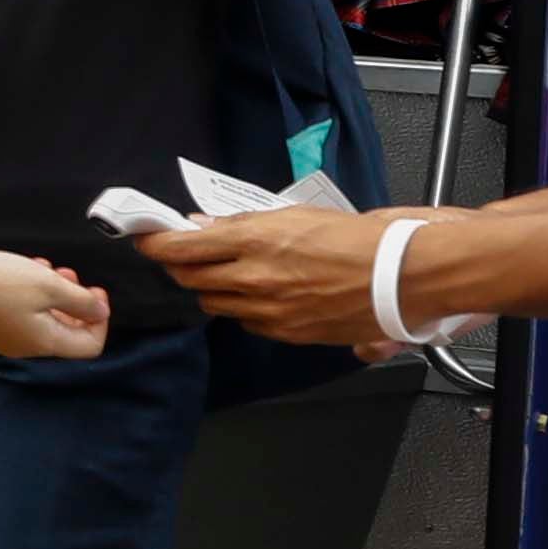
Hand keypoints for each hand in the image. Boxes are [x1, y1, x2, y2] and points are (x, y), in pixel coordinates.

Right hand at [0, 249, 115, 359]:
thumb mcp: (48, 285)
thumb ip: (80, 301)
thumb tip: (99, 312)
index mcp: (45, 342)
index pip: (90, 345)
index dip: (100, 319)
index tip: (94, 290)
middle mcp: (26, 347)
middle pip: (67, 333)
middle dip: (76, 302)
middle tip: (71, 275)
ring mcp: (5, 337)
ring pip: (43, 319)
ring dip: (53, 294)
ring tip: (47, 267)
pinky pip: (21, 314)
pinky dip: (31, 294)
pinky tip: (23, 270)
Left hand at [143, 202, 404, 354]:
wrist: (400, 276)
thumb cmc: (354, 238)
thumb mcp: (294, 216)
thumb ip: (243, 225)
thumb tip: (205, 226)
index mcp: (252, 241)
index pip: (181, 248)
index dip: (157, 244)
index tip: (147, 239)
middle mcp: (252, 279)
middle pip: (189, 280)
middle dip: (180, 268)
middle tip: (182, 257)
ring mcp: (267, 310)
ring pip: (214, 304)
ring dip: (210, 289)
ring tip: (224, 275)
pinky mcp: (285, 332)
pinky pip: (246, 322)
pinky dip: (242, 309)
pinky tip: (257, 296)